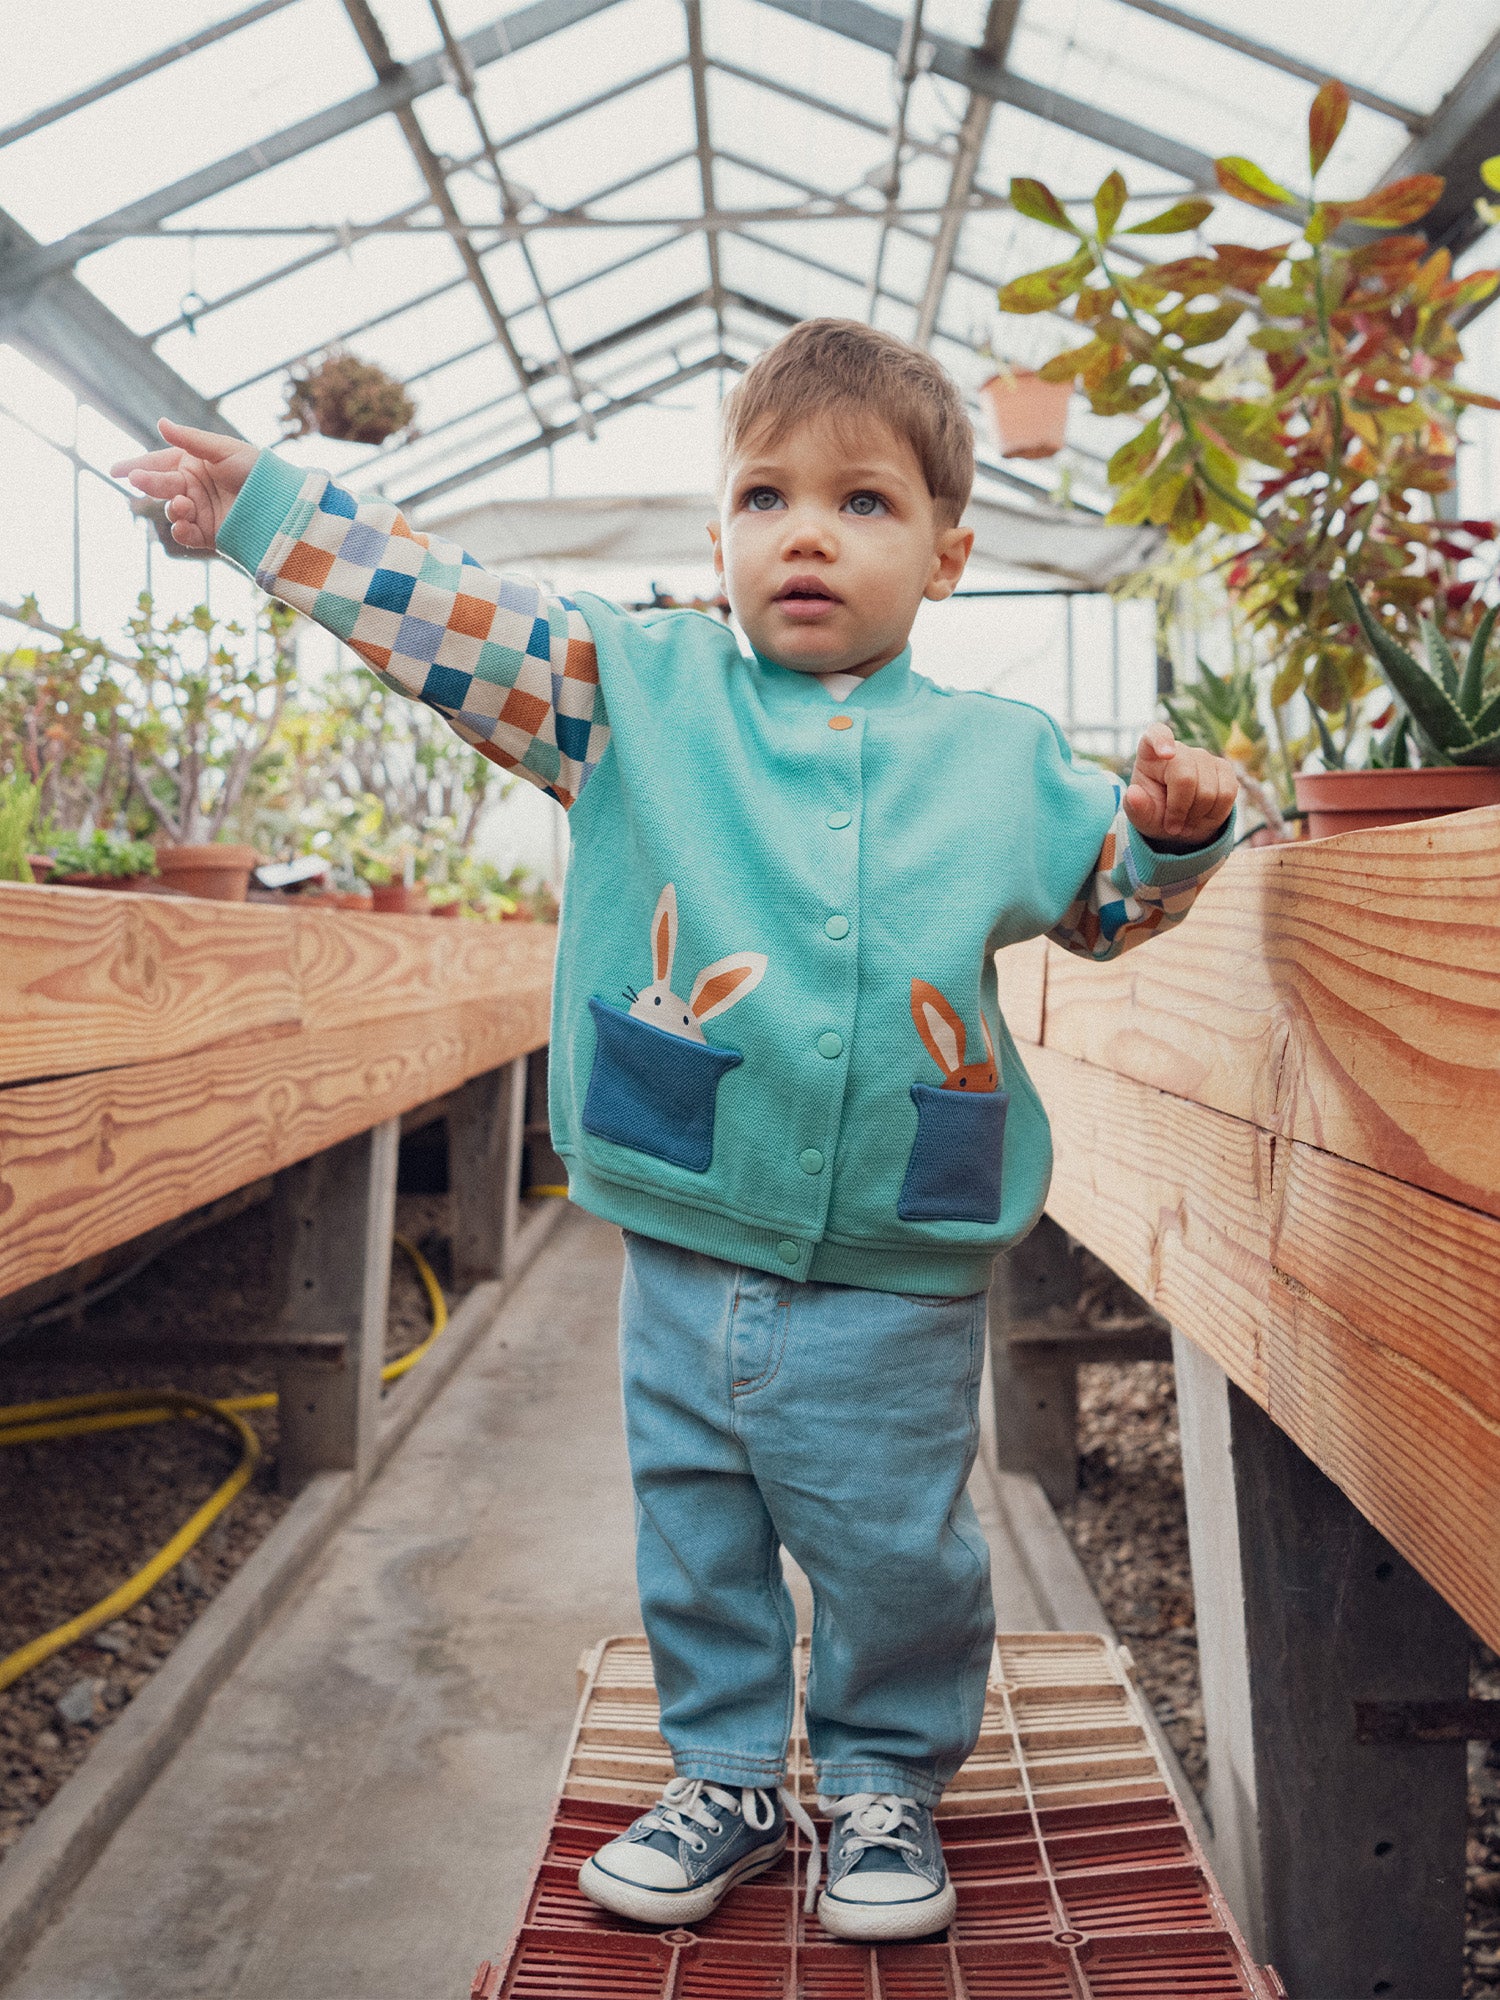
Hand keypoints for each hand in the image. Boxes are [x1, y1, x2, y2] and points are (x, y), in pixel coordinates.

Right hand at [110, 418, 259, 553]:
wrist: (282, 503)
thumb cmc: (256, 470)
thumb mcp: (223, 449)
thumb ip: (191, 439)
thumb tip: (160, 423)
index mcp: (192, 463)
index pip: (158, 463)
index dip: (137, 466)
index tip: (115, 471)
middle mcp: (192, 487)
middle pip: (162, 485)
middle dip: (149, 483)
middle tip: (138, 481)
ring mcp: (199, 511)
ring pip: (172, 511)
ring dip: (171, 507)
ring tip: (181, 503)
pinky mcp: (208, 534)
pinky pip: (186, 534)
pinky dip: (181, 530)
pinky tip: (183, 523)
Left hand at [1124, 724, 1236, 847]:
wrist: (1180, 822)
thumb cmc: (1155, 813)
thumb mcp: (1141, 816)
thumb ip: (1135, 807)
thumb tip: (1133, 794)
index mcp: (1150, 754)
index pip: (1156, 734)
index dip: (1162, 740)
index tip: (1166, 754)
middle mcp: (1179, 750)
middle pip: (1186, 778)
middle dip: (1180, 810)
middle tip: (1173, 828)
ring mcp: (1204, 757)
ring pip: (1209, 791)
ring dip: (1196, 816)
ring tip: (1185, 823)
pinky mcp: (1224, 769)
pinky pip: (1227, 794)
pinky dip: (1215, 814)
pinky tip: (1202, 817)